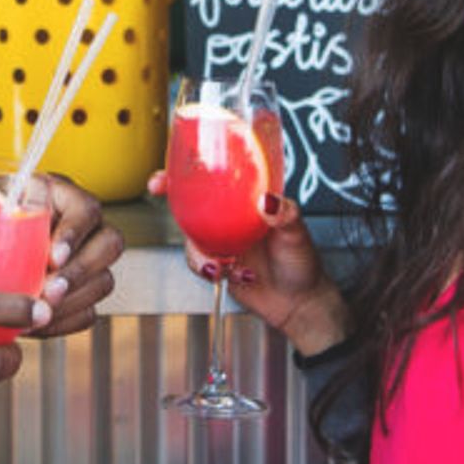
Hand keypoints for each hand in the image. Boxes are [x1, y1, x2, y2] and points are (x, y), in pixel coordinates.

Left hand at [30, 173, 123, 338]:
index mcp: (61, 195)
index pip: (85, 210)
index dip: (74, 235)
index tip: (54, 258)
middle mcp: (83, 225)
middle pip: (110, 245)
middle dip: (80, 272)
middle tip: (49, 291)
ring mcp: (87, 259)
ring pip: (104, 280)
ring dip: (74, 300)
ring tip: (40, 311)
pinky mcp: (80, 292)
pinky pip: (89, 311)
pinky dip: (66, 321)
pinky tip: (41, 324)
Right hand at [148, 171, 349, 356]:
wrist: (298, 304)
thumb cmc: (303, 263)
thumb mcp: (297, 233)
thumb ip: (285, 215)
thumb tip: (268, 202)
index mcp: (249, 201)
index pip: (218, 177)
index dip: (195, 167)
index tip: (177, 160)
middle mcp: (231, 218)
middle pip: (192, 200)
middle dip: (171, 192)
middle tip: (161, 190)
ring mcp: (222, 240)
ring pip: (190, 236)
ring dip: (198, 250)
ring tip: (223, 263)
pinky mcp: (217, 263)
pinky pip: (198, 262)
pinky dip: (208, 269)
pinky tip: (230, 273)